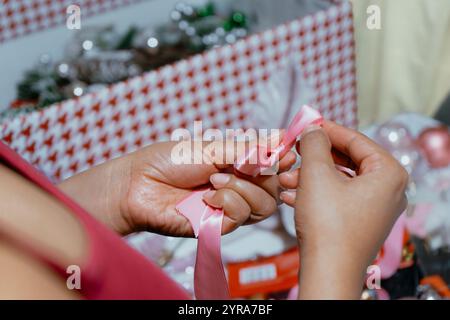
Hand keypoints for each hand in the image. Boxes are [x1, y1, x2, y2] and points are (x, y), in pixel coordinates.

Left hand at [59, 138, 295, 235]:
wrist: (138, 183)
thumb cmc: (168, 161)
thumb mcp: (211, 149)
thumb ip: (246, 150)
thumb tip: (278, 141)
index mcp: (236, 167)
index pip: (272, 167)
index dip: (282, 161)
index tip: (285, 154)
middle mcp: (237, 189)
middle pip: (275, 189)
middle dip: (263, 176)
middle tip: (238, 167)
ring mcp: (229, 210)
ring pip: (264, 206)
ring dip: (242, 189)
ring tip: (214, 181)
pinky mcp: (218, 227)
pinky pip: (242, 217)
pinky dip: (228, 203)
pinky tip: (207, 197)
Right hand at [279, 121, 407, 298]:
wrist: (327, 271)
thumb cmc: (327, 223)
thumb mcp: (316, 174)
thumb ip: (314, 143)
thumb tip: (313, 130)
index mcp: (389, 173)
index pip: (356, 140)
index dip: (328, 129)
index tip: (307, 124)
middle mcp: (388, 190)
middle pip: (347, 160)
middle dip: (314, 158)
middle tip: (294, 150)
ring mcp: (375, 208)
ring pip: (338, 181)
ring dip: (309, 177)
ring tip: (284, 179)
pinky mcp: (360, 222)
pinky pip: (337, 198)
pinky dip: (314, 194)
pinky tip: (289, 196)